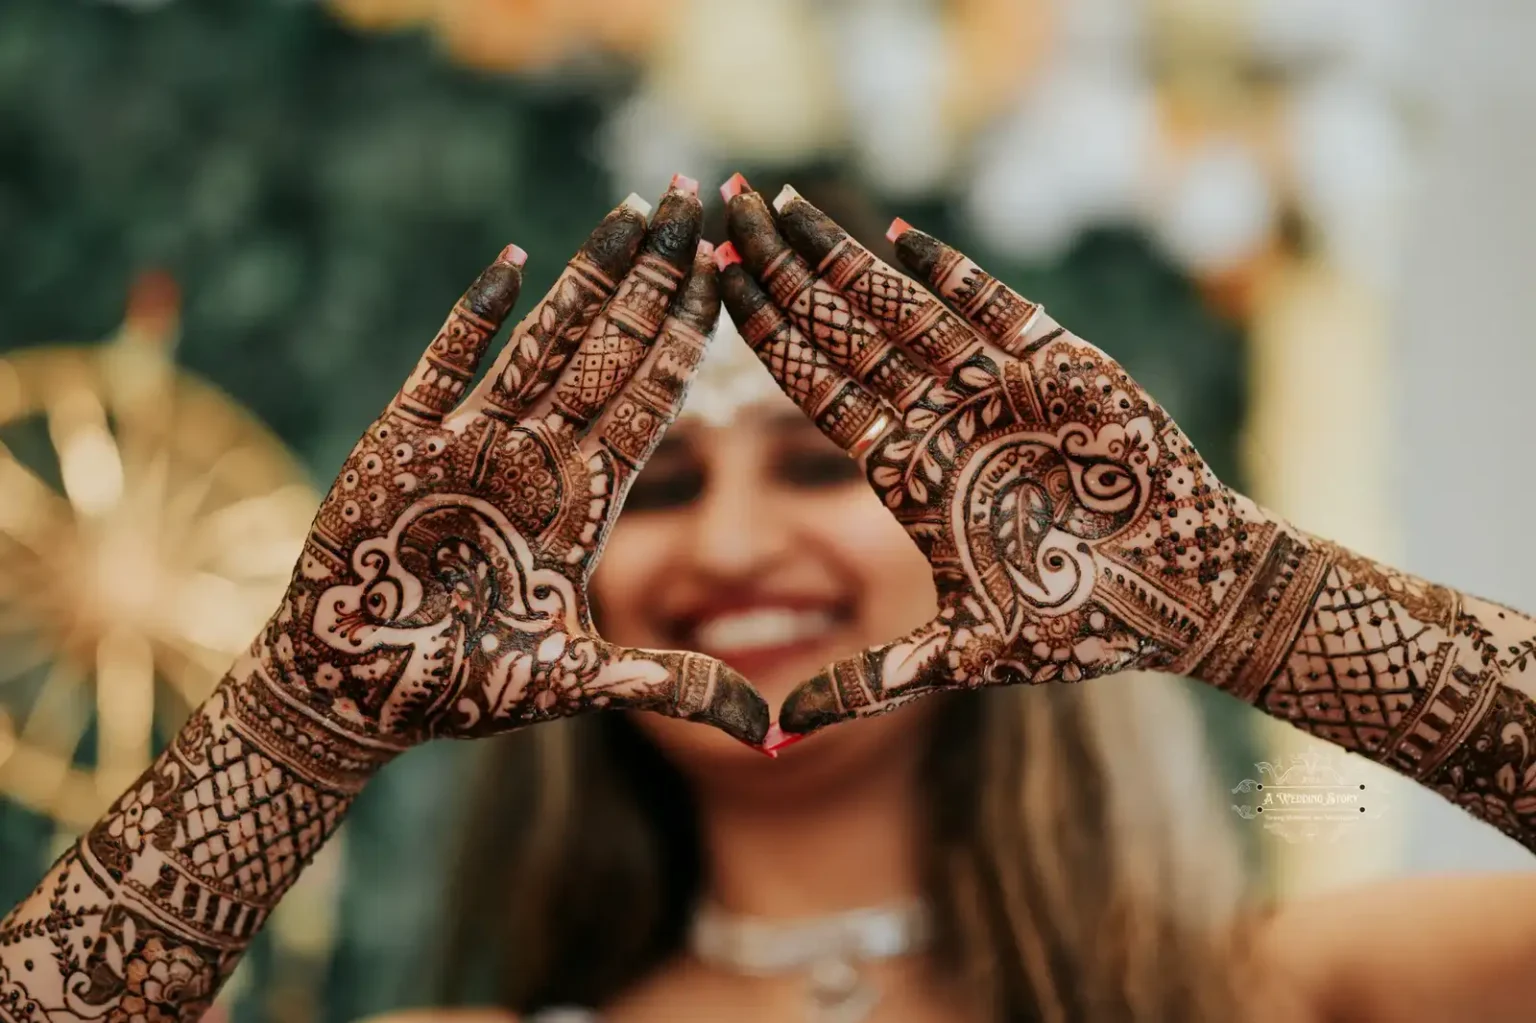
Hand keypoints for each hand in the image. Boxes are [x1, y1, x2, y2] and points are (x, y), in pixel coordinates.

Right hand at [262, 184, 767, 746]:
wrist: (353, 693)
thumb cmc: (458, 690)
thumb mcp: (578, 684)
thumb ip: (671, 687)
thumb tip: (773, 734)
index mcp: (585, 504)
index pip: (653, 402)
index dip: (691, 338)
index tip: (730, 275)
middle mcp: (538, 460)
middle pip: (610, 352)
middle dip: (655, 278)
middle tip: (699, 201)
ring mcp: (472, 444)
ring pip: (542, 342)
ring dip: (587, 277)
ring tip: (636, 209)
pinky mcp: (401, 443)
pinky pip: (444, 366)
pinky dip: (474, 317)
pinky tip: (516, 261)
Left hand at [717, 180, 1265, 736]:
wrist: (1187, 592)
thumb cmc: (1080, 625)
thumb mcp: (963, 654)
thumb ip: (873, 682)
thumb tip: (775, 737)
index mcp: (906, 470)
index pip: (814, 390)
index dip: (762, 339)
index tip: (708, 289)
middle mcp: (939, 418)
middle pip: (840, 332)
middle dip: (779, 273)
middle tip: (715, 212)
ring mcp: (995, 387)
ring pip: (902, 306)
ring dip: (840, 257)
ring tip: (776, 206)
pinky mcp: (1060, 365)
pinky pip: (994, 308)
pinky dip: (950, 274)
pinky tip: (895, 235)